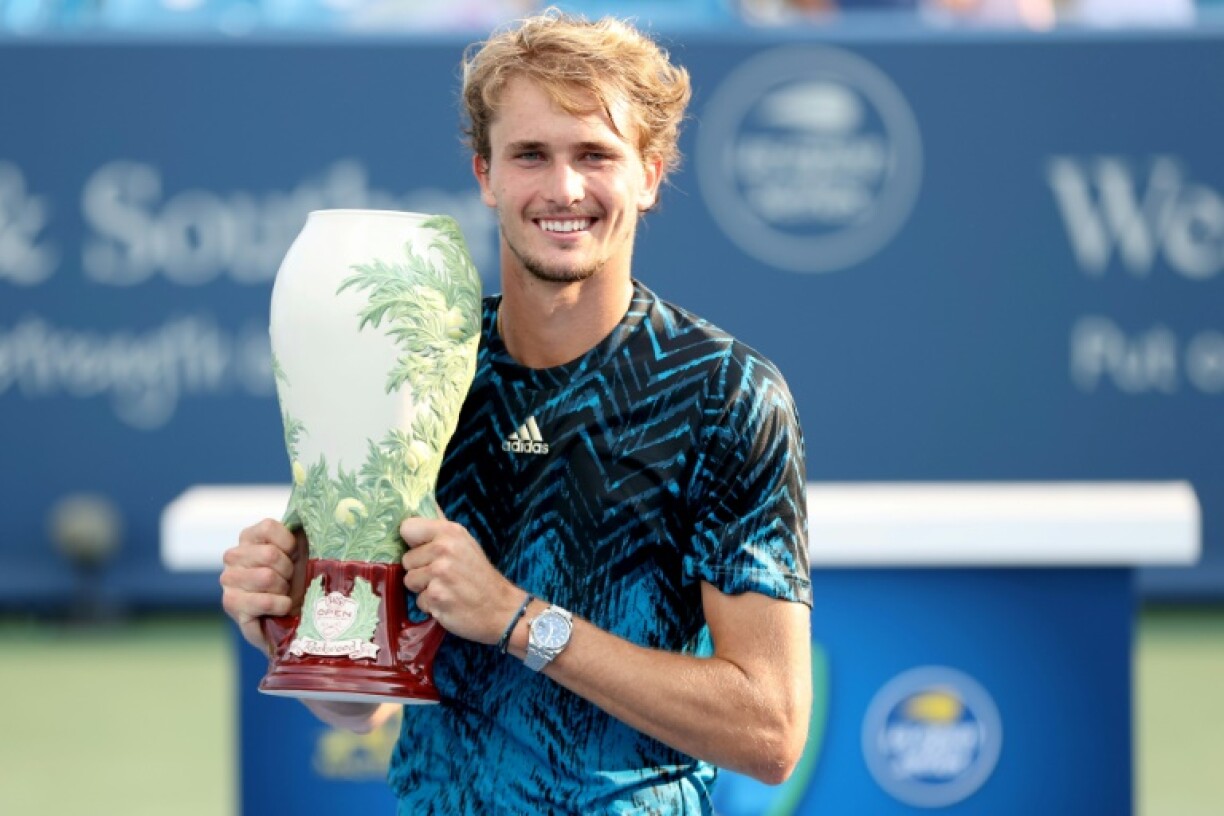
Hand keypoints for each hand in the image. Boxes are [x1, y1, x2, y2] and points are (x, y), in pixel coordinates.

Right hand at [220, 518, 306, 652]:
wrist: (290, 619)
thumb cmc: (298, 581)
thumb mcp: (304, 554)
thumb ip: (306, 534)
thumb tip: (338, 514)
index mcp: (251, 537)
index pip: (269, 527)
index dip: (289, 544)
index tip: (296, 555)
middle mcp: (234, 555)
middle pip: (269, 554)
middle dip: (289, 571)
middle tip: (291, 580)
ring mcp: (229, 579)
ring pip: (266, 577)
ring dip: (284, 590)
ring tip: (285, 594)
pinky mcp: (231, 604)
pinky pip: (263, 601)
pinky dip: (280, 605)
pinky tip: (282, 607)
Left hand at [400, 516, 522, 644]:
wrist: (501, 608)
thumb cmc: (480, 575)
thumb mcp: (465, 542)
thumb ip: (442, 527)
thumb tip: (425, 502)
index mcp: (450, 531)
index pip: (407, 528)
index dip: (413, 542)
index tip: (425, 549)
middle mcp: (443, 549)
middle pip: (406, 559)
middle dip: (420, 569)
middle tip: (444, 574)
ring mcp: (439, 574)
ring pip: (409, 581)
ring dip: (424, 588)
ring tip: (446, 588)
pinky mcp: (436, 597)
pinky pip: (418, 601)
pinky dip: (431, 605)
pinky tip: (448, 602)